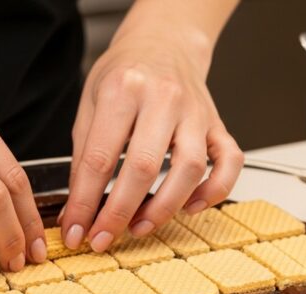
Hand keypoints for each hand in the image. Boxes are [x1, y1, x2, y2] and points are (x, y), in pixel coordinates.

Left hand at [61, 29, 243, 251]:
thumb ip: (84, 154)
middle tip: (103, 239)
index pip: (100, 157)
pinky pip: (229, 162)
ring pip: (190, 169)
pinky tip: (192, 207)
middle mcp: (163, 98)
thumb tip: (78, 208)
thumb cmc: (125, 74)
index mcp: (124, 90)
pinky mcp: (218, 124)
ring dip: (164, 208)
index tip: (76, 230)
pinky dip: (215, 190)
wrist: (164, 42)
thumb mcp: (90, 103)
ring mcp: (196, 112)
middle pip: (144, 167)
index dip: (85, 202)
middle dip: (119, 212)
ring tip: (140, 228)